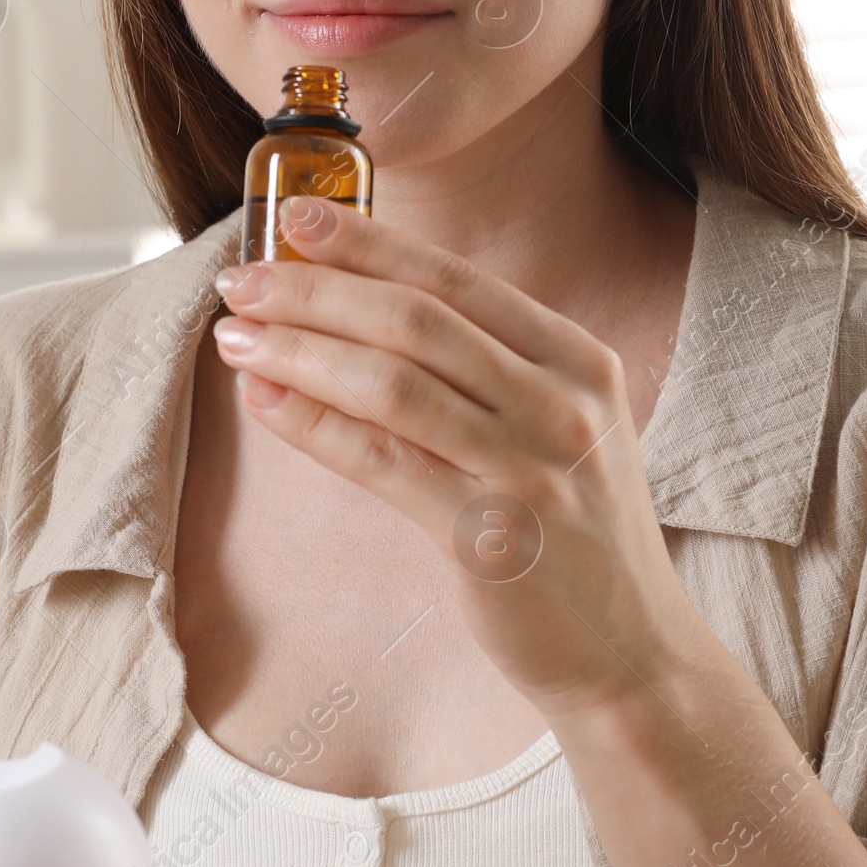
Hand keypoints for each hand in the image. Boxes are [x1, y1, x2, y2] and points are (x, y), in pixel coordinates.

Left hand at [212, 197, 700, 717]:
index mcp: (576, 359)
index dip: (368, 242)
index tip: (294, 215)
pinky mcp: (492, 538)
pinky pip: (382, 464)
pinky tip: (266, 402)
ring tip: (237, 338)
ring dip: (300, 351)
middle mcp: (561, 403)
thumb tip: (356, 307)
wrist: (629, 651)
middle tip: (241, 282)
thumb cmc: (569, 531)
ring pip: (391, 385)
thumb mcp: (555, 426)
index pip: (454, 279)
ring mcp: (531, 470)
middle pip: (415, 321)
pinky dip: (313, 425)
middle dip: (315, 291)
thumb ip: (482, 369)